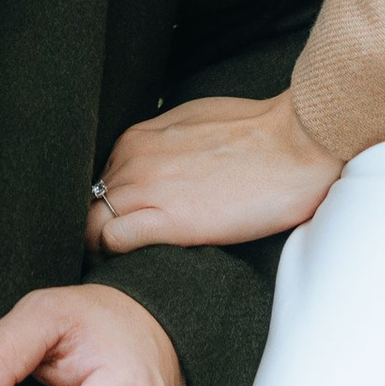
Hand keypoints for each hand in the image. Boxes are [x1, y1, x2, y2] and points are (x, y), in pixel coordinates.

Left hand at [87, 93, 341, 251]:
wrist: (295, 141)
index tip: (121, 225)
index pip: (98, 182)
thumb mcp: (194, 122)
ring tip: (125, 263)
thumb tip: (158, 164)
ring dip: (103, 246)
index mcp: (139, 138)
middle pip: (89, 205)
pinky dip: (115, 254)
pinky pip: (113, 241)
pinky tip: (135, 262)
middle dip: (98, 228)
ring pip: (92, 225)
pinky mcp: (168, 220)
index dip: (106, 208)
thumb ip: (164, 144)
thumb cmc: (258, 131)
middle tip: (119, 252)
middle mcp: (134, 160)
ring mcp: (147, 188)